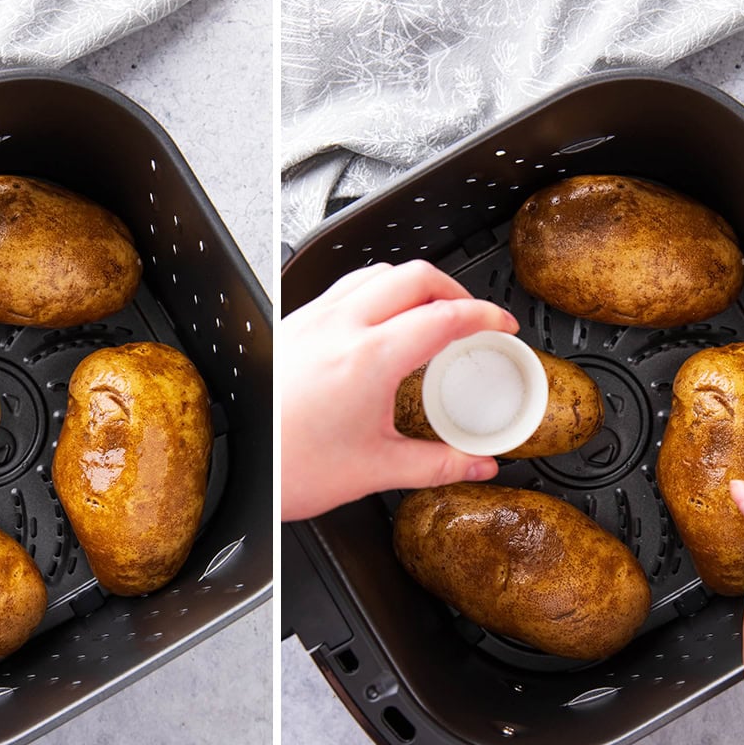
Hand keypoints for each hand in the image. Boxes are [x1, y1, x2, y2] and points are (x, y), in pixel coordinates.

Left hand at [281, 260, 517, 520]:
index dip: (485, 315)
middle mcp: (339, 327)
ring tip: (429, 313)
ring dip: (412, 285)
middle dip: (455, 289)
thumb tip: (476, 464)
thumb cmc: (288, 468)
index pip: (445, 316)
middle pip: (415, 275)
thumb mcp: (376, 470)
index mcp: (369, 358)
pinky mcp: (292, 327)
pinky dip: (374, 293)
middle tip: (472, 315)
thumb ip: (438, 464)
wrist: (242, 467)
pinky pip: (343, 288)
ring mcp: (311, 321)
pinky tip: (378, 322)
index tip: (502, 324)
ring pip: (375, 273)